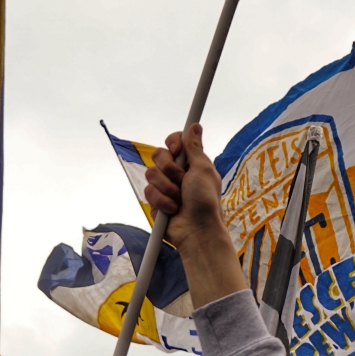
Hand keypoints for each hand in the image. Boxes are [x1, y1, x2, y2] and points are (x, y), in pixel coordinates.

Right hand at [141, 126, 248, 305]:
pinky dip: (161, 201)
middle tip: (182, 181)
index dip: (173, 143)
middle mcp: (177, 172)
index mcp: (191, 163)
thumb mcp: (203, 170)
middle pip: (159, 155)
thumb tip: (195, 126)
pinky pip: (148, 192)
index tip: (177, 150)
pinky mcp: (156, 201)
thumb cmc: (205, 201)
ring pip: (151, 174)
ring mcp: (165, 187)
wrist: (196, 230)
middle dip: (169, 169)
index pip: (174, 142)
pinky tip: (172, 209)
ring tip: (179, 199)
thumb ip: (195, 147)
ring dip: (166, 188)